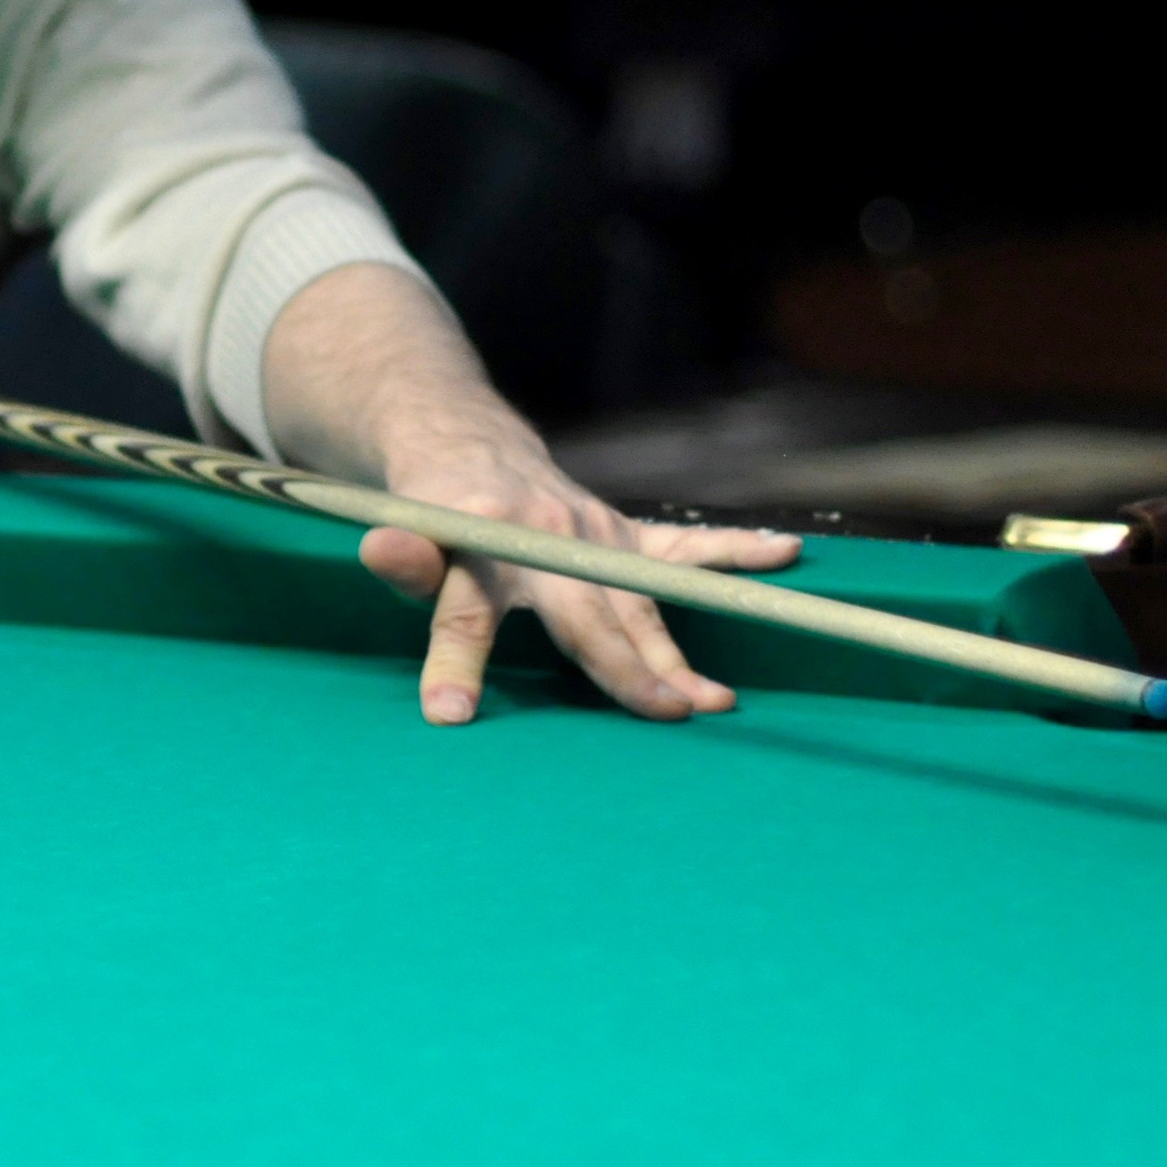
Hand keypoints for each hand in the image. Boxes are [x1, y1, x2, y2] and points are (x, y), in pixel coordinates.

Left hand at [352, 425, 802, 724]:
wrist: (469, 452)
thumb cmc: (432, 515)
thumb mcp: (401, 533)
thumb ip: (402, 554)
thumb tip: (383, 552)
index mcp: (481, 539)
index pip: (466, 609)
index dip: (456, 661)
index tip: (450, 713)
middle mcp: (546, 536)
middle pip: (585, 614)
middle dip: (625, 666)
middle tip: (664, 714)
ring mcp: (593, 534)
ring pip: (640, 601)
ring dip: (677, 652)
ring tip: (714, 701)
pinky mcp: (622, 534)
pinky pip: (683, 545)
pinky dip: (734, 550)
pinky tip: (783, 554)